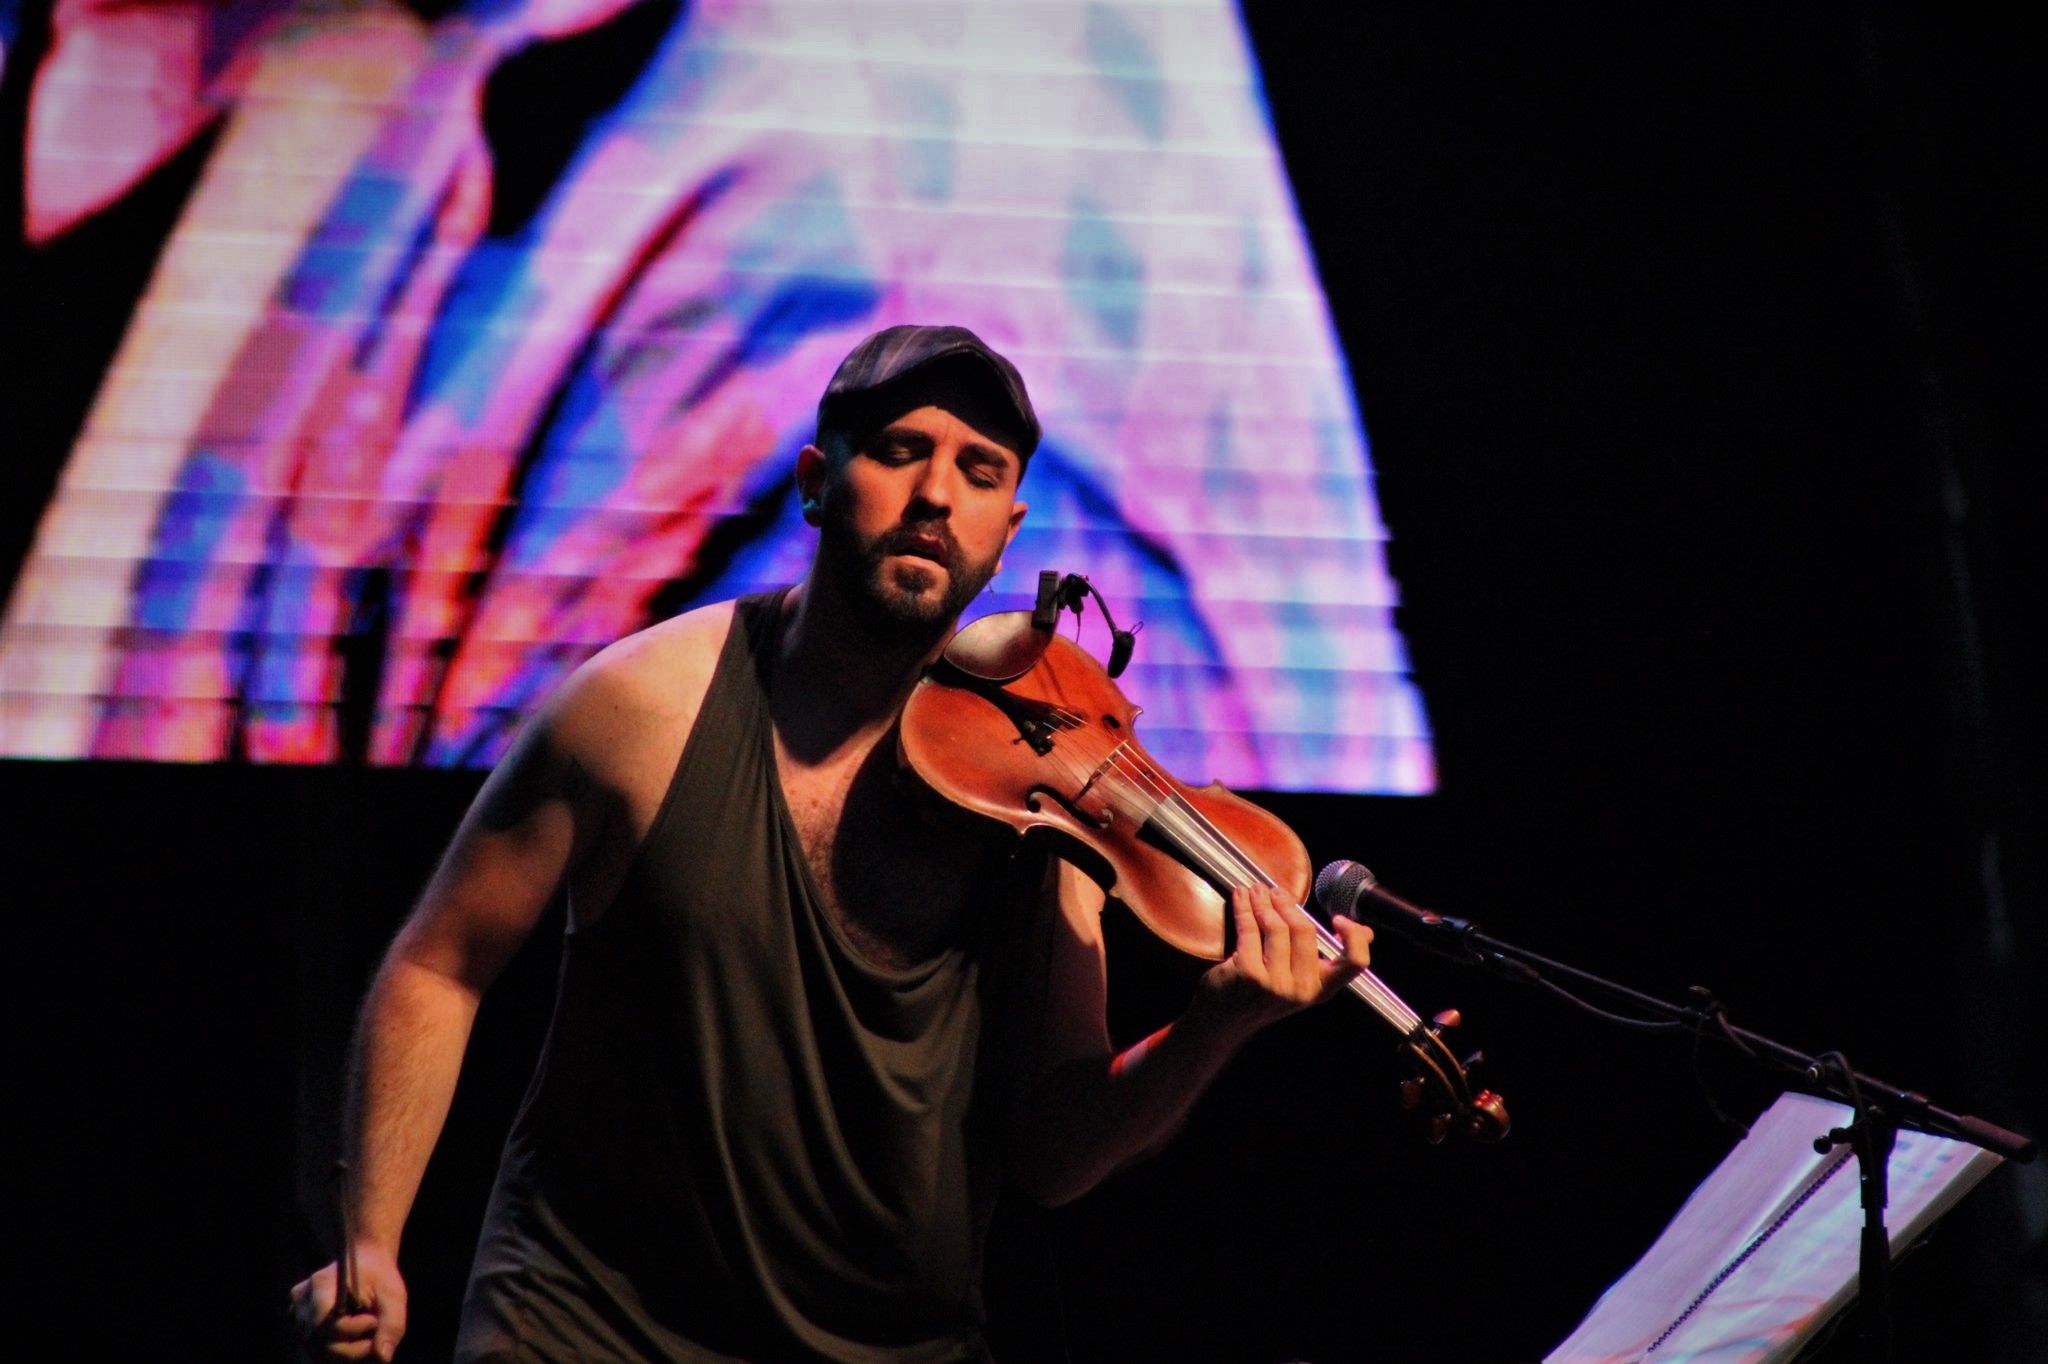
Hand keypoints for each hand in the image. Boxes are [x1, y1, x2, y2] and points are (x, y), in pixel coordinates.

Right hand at [288, 1242, 406, 1360]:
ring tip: (363, 1334)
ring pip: (316, 1352)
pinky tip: (352, 1339)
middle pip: (319, 1344)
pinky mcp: (299, 1326)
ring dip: (345, 1352)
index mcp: (321, 1284)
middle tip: (372, 1335)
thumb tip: (382, 1358)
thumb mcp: (393, 1296)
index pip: (324, 1324)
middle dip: (351, 1349)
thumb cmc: (380, 1279)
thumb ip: (392, 1325)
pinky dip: (336, 1352)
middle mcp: (302, 1301)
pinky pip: (315, 1351)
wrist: (365, 1264)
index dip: (352, 1330)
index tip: (373, 1320)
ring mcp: (296, 1314)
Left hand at [1194, 884, 1372, 1041]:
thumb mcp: (1301, 982)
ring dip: (1263, 901)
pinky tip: (1240, 897)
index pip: (1354, 962)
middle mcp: (1301, 989)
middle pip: (1305, 930)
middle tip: (1276, 891)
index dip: (1353, 936)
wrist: (1223, 1023)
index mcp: (1320, 990)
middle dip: (1288, 904)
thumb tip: (1366, 932)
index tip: (1337, 918)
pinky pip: (1250, 928)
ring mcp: (1274, 983)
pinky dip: (1244, 907)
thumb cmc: (1262, 996)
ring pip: (1276, 926)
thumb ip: (1330, 959)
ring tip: (1256, 891)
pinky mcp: (1249, 973)